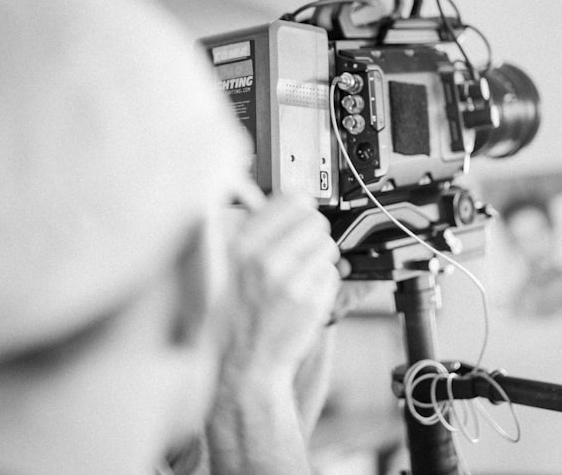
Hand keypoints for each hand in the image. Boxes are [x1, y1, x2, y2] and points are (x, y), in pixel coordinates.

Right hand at [223, 192, 340, 378]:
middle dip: (312, 234)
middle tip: (301, 250)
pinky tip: (305, 294)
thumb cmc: (239, 313)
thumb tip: (287, 200)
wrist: (248, 360)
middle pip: (315, 221)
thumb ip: (253, 230)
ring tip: (301, 274)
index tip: (300, 214)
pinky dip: (323, 282)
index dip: (300, 207)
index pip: (290, 200)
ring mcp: (290, 281)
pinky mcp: (311, 301)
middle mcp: (264, 260)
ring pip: (327, 246)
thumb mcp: (229, 265)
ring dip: (319, 258)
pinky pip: (332, 274)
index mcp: (241, 245)